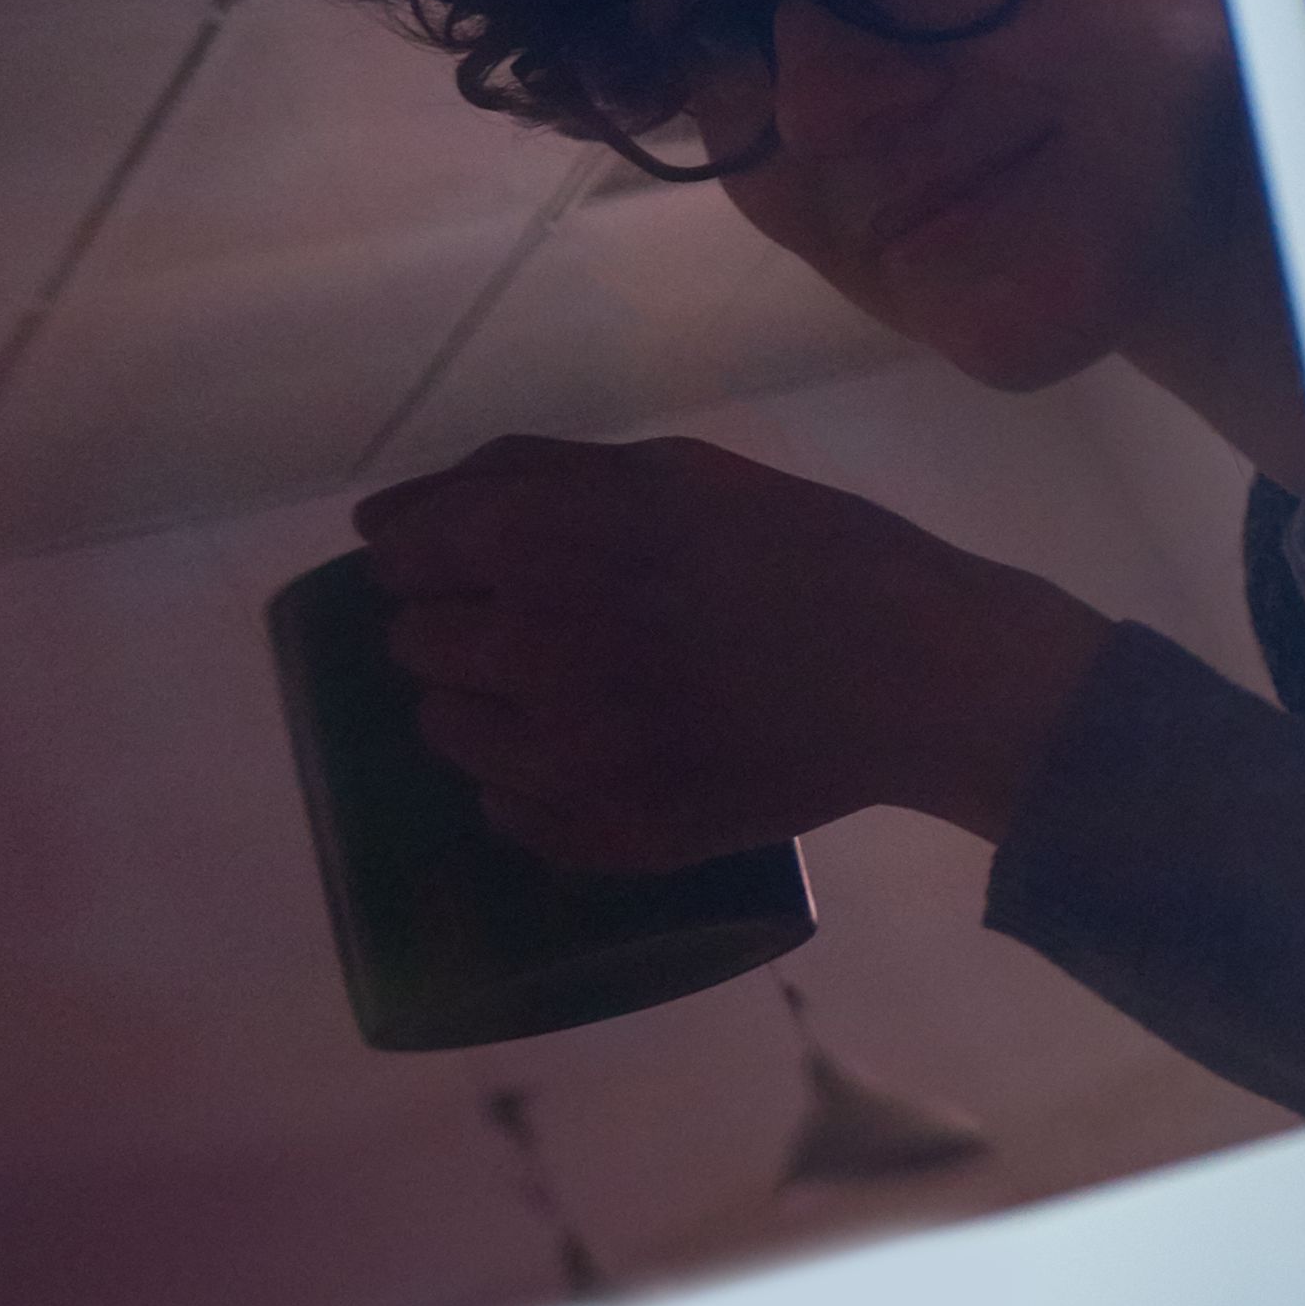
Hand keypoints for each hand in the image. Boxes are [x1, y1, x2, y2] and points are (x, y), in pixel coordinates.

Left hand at [354, 433, 1117, 870]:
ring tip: (592, 692)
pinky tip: (618, 750)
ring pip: (448, 733)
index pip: (402, 556)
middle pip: (415, 646)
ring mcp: (564, 755)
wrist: (925, 673)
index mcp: (542, 541)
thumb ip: (520, 474)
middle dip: (474, 627)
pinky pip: (506, 812)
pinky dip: (540, 783)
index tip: (508, 563)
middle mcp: (532, 648)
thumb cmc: (804, 548)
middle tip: (568, 625)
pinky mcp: (603, 834)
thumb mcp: (673, 471)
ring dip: (496, 707)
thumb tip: (379, 519)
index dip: (450, 555)